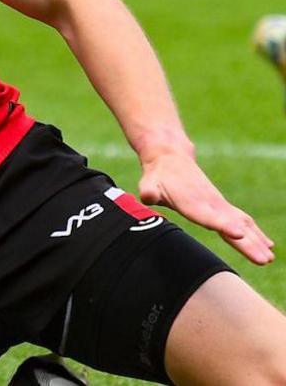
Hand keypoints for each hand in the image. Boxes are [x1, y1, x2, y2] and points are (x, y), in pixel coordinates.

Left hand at [139, 151, 274, 264]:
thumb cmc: (158, 176)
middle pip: (232, 225)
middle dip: (249, 243)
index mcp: (192, 202)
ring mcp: (219, 205)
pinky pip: (243, 220)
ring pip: (242, 224)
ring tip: (269, 258)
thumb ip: (149, 191)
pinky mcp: (222, 206)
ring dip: (256, 241)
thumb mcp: (149, 183)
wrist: (171, 159)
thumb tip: (148, 195)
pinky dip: (256, 232)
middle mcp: (211, 204)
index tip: (238, 233)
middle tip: (264, 259)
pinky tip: (267, 244)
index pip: (209, 216)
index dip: (223, 225)